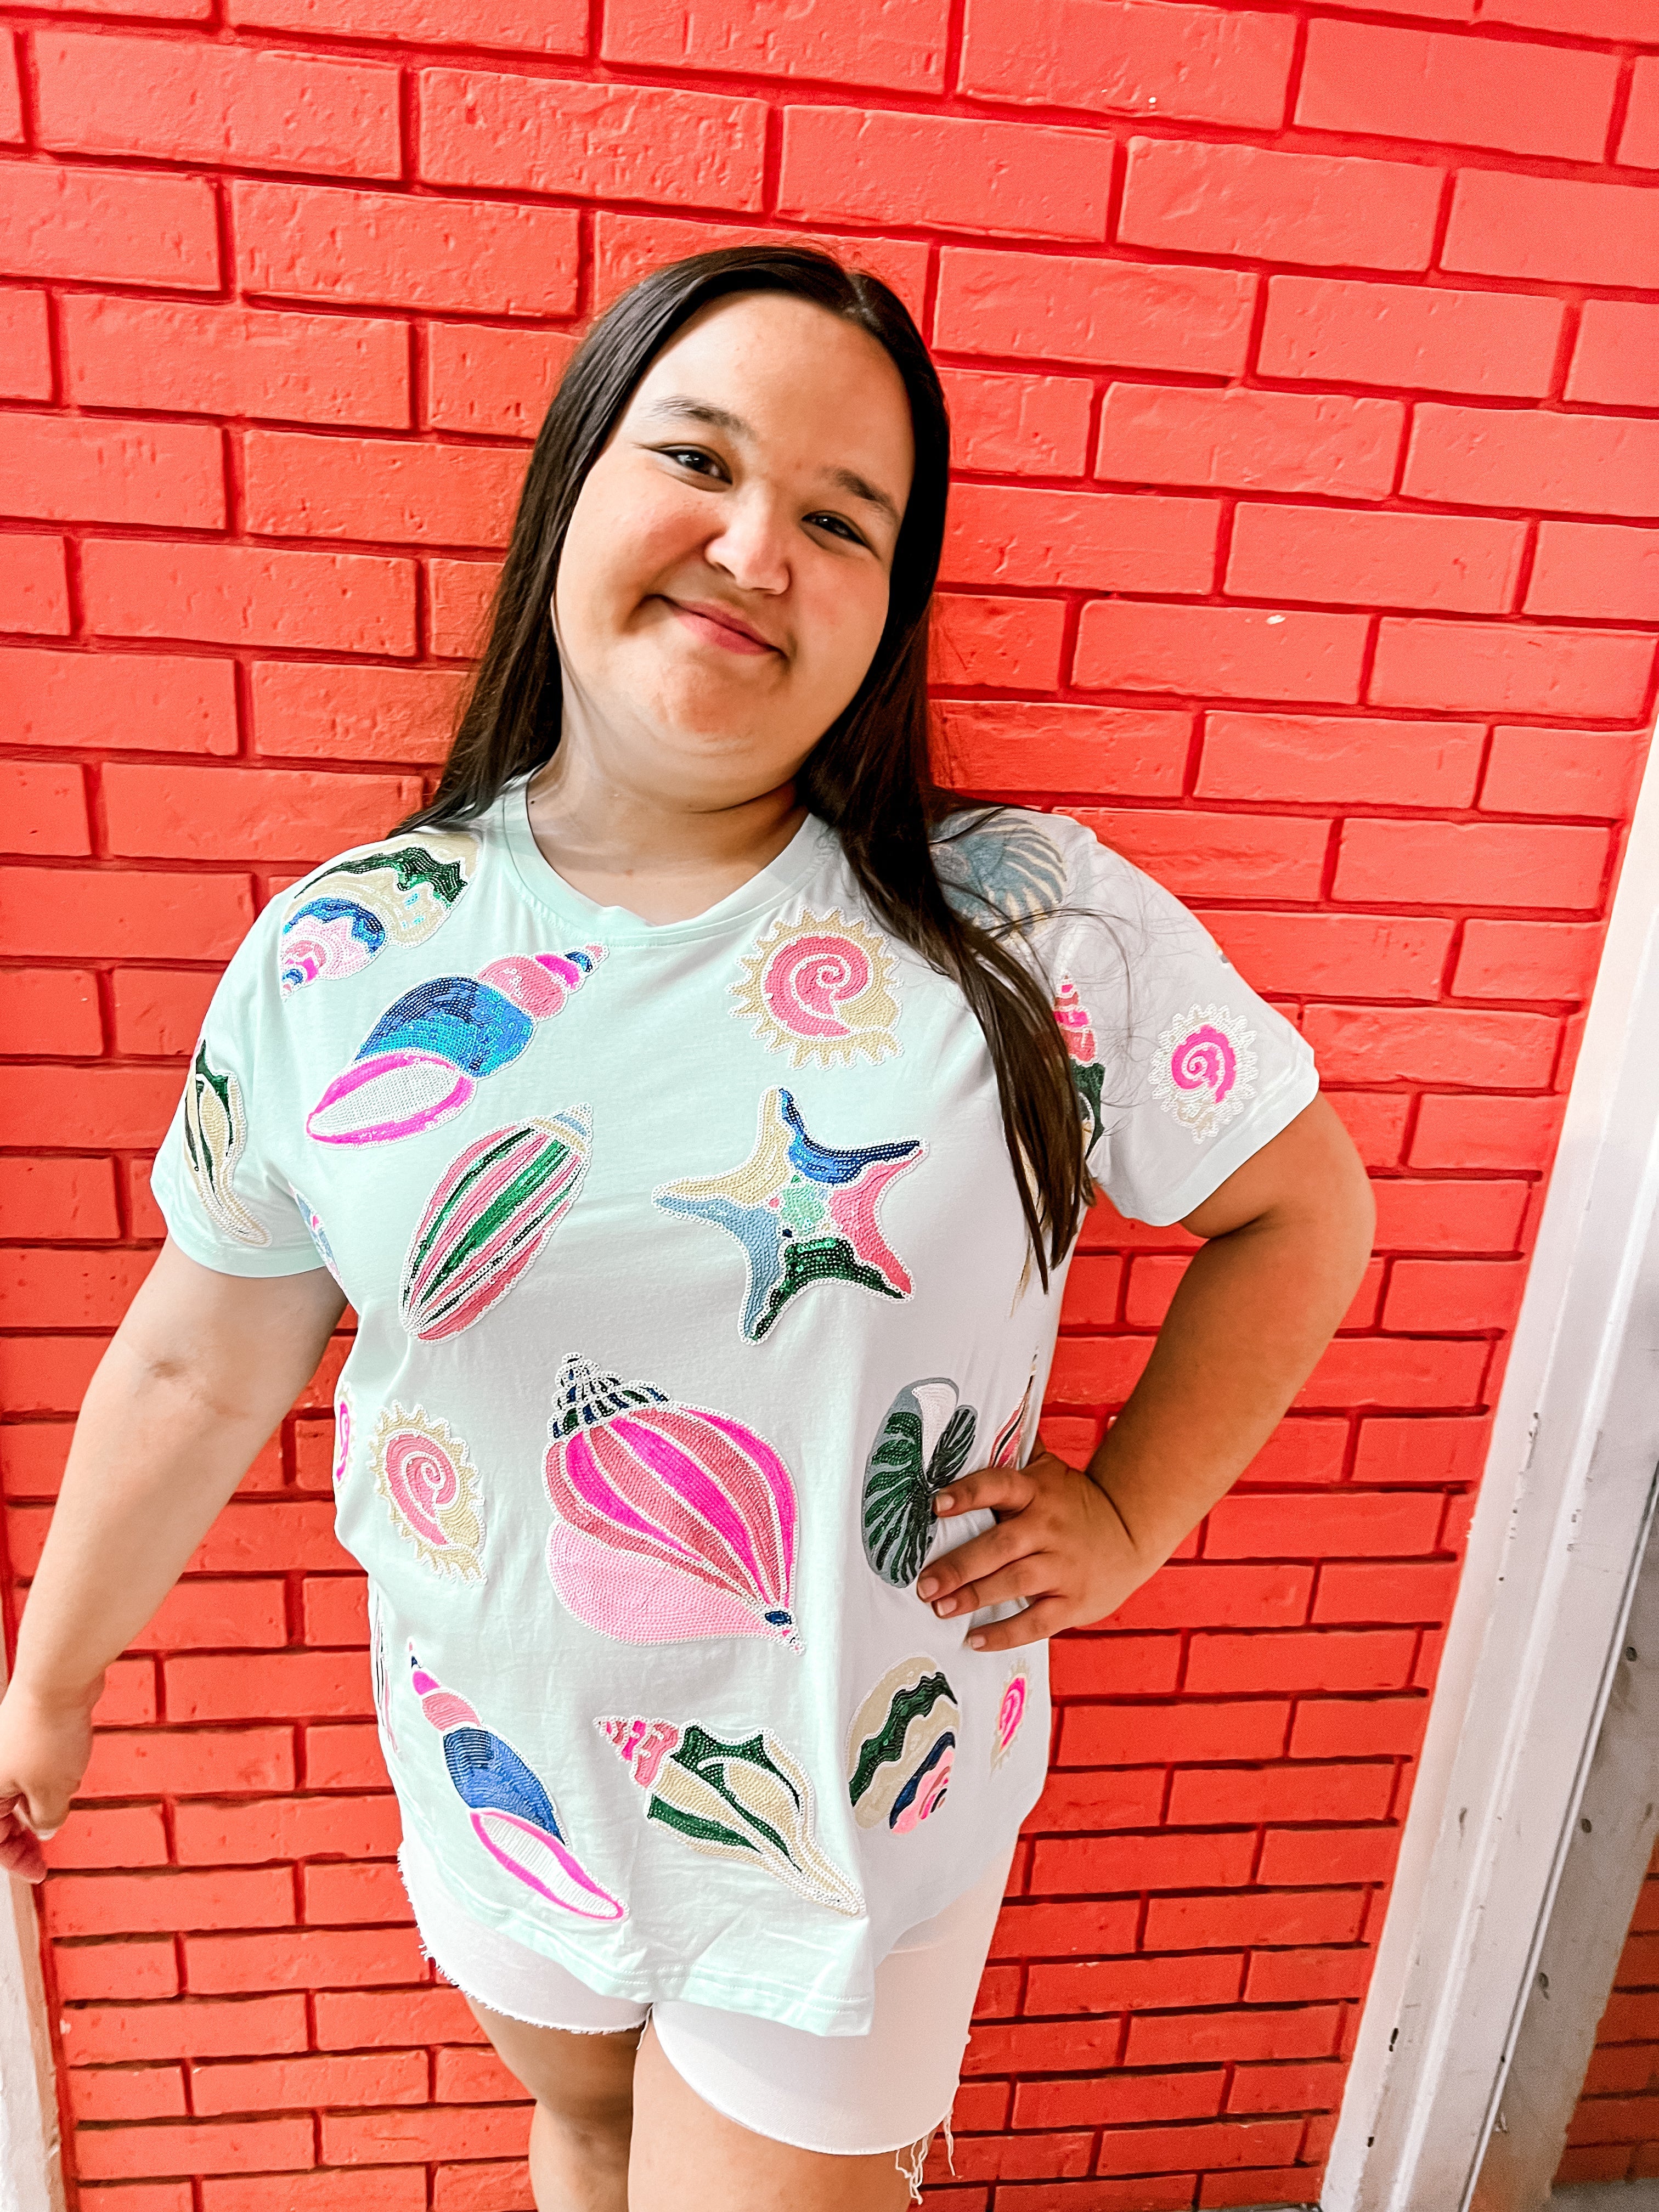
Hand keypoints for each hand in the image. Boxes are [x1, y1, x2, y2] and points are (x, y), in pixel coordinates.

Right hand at [0, 1685, 93, 1882]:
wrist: (59, 1679)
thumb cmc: (48, 1733)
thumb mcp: (52, 1791)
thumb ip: (47, 1819)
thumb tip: (45, 1830)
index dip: (17, 1861)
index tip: (40, 1874)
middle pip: (3, 1816)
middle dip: (25, 1834)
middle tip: (45, 1854)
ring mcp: (9, 1750)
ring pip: (22, 1790)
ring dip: (42, 1801)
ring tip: (64, 1793)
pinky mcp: (28, 1733)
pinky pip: (37, 1766)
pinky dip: (52, 1776)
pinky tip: (71, 1769)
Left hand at [915, 1449, 1157, 1653]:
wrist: (1132, 1531)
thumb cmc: (1075, 1501)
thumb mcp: (1049, 1470)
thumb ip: (1015, 1449)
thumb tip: (985, 1407)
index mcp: (1037, 1492)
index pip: (998, 1486)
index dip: (967, 1494)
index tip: (936, 1504)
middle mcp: (1047, 1528)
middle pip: (998, 1545)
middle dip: (958, 1566)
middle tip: (923, 1582)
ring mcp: (1062, 1567)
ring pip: (1013, 1583)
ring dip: (973, 1597)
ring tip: (939, 1607)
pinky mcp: (1073, 1602)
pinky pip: (1036, 1621)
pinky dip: (1005, 1633)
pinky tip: (975, 1639)